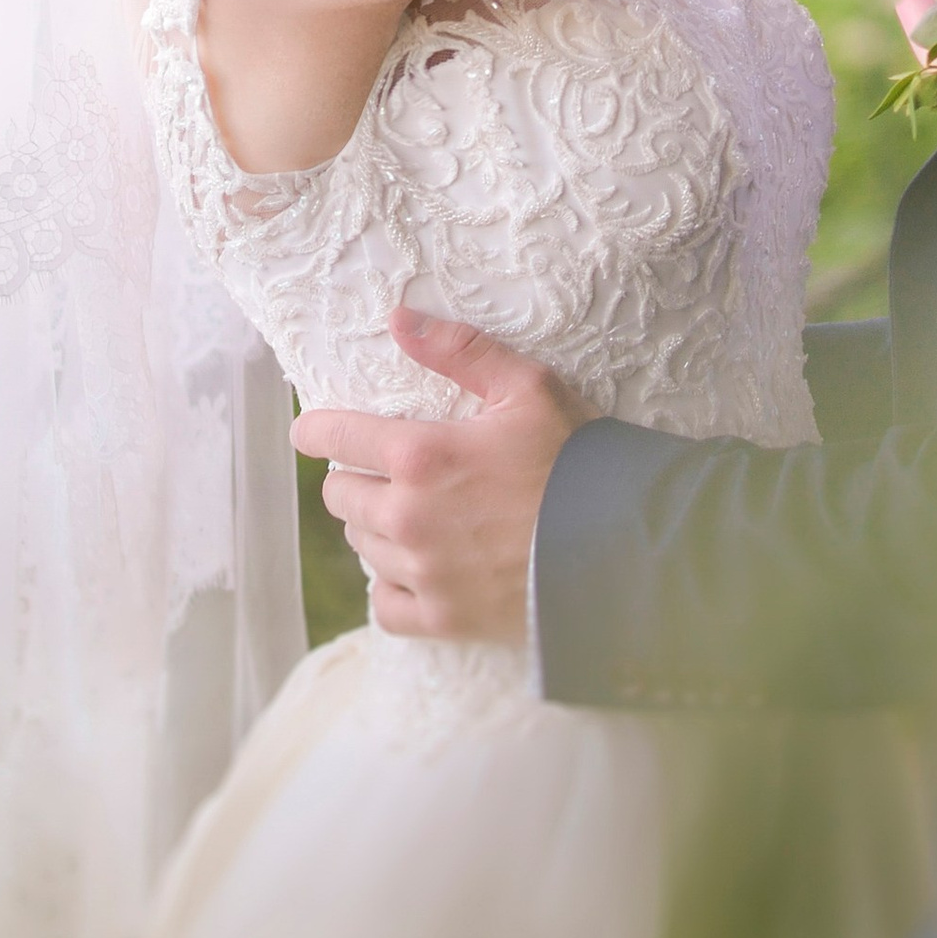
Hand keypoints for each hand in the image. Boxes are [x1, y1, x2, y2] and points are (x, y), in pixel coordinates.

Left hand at [292, 313, 590, 641]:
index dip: (316, 431)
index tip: (312, 433)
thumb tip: (398, 320)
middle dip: (356, 481)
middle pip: (341, 497)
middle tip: (390, 476)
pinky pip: (384, 605)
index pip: (333, 438)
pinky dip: (392, 587)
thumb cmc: (578, 459)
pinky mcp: (442, 617)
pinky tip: (416, 572)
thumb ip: (460, 349)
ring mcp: (422, 572)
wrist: (624, 546)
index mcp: (420, 454)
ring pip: (361, 547)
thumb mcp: (529, 388)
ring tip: (415, 519)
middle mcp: (407, 516)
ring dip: (377, 530)